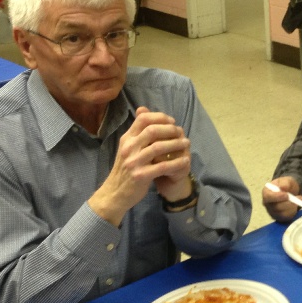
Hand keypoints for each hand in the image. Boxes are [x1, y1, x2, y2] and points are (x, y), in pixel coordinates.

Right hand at [88, 106, 190, 225]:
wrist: (115, 193)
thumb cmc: (126, 169)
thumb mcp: (128, 148)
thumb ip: (137, 131)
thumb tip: (144, 109)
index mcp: (126, 139)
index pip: (143, 119)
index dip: (160, 117)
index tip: (172, 121)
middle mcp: (128, 148)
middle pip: (152, 130)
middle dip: (170, 129)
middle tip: (181, 132)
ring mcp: (133, 162)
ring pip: (159, 147)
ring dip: (176, 143)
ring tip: (186, 143)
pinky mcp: (140, 176)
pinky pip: (162, 166)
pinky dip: (176, 162)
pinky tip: (185, 161)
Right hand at [262, 177, 301, 222]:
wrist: (290, 191)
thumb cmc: (285, 184)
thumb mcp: (286, 180)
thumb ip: (285, 183)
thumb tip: (283, 187)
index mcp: (266, 192)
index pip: (268, 197)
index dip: (277, 197)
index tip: (286, 195)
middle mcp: (267, 203)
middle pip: (275, 207)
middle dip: (288, 203)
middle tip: (299, 197)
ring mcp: (272, 211)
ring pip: (282, 213)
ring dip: (293, 207)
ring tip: (300, 199)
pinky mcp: (279, 217)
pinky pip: (286, 217)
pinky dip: (293, 211)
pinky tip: (296, 205)